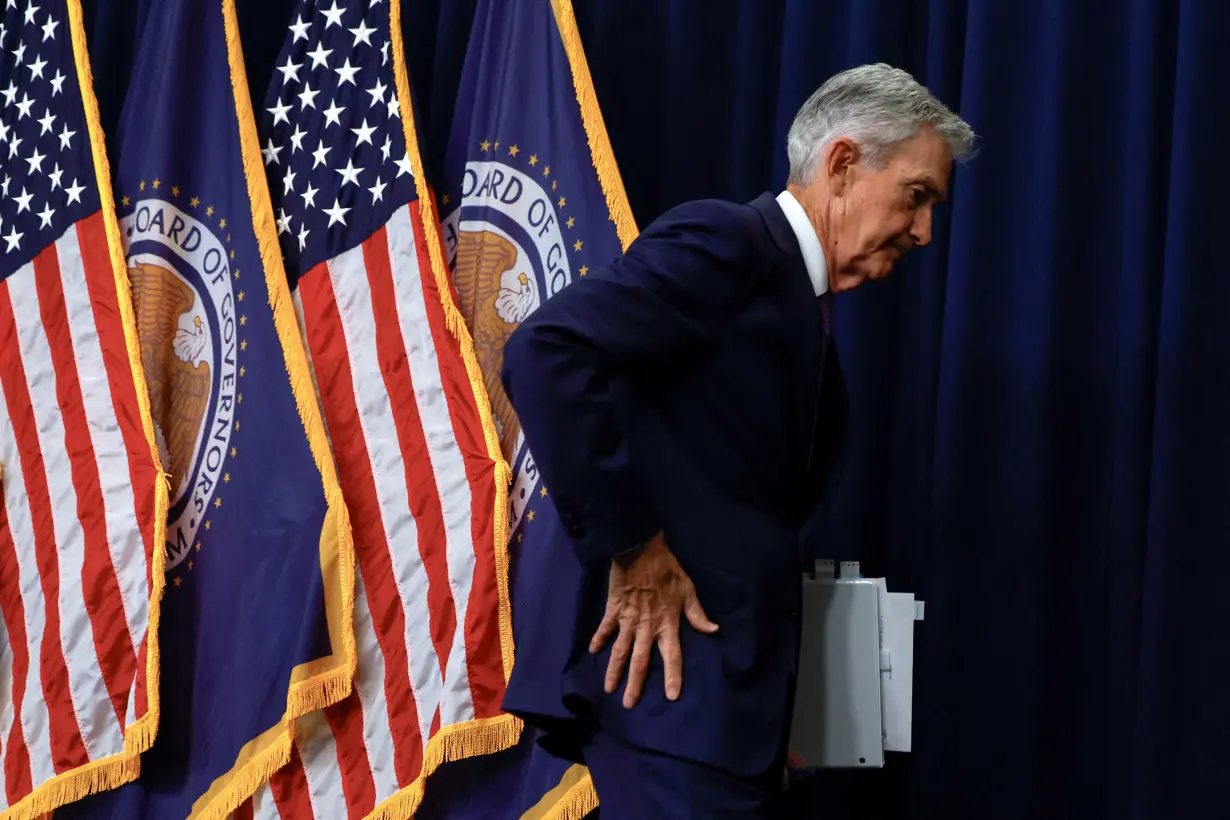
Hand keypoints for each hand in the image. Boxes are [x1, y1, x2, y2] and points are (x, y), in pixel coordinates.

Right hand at [588, 532, 718, 708]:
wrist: (640, 550)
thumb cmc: (667, 569)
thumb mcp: (688, 589)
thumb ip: (697, 613)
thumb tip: (713, 630)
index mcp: (667, 623)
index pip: (672, 656)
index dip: (673, 676)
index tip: (672, 696)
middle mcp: (646, 627)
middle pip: (640, 661)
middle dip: (635, 684)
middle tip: (629, 705)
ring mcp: (627, 620)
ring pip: (620, 651)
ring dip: (614, 671)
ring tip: (608, 689)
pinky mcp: (614, 610)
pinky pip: (605, 628)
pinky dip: (598, 639)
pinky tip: (593, 651)